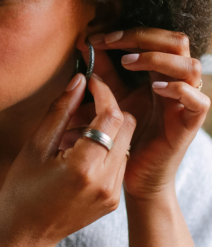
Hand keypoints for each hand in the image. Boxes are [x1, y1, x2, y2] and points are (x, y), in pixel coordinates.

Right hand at [0, 73, 135, 246]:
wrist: (25, 236)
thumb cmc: (21, 191)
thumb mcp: (35, 147)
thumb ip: (60, 111)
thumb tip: (79, 81)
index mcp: (84, 168)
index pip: (112, 116)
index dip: (104, 93)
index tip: (91, 82)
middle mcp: (106, 182)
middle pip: (127, 127)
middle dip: (108, 108)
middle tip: (82, 107)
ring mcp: (113, 194)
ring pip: (125, 143)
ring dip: (107, 130)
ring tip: (74, 135)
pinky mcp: (113, 200)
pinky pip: (120, 162)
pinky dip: (106, 149)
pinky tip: (81, 153)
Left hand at [75, 27, 210, 199]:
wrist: (134, 173)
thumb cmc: (124, 137)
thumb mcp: (112, 101)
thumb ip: (103, 76)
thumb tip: (86, 47)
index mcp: (156, 77)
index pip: (154, 41)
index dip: (127, 34)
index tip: (96, 38)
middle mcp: (174, 85)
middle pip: (176, 42)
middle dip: (143, 37)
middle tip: (112, 42)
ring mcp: (184, 104)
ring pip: (190, 66)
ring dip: (158, 59)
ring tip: (128, 64)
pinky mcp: (188, 124)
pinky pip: (197, 100)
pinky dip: (179, 89)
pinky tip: (156, 88)